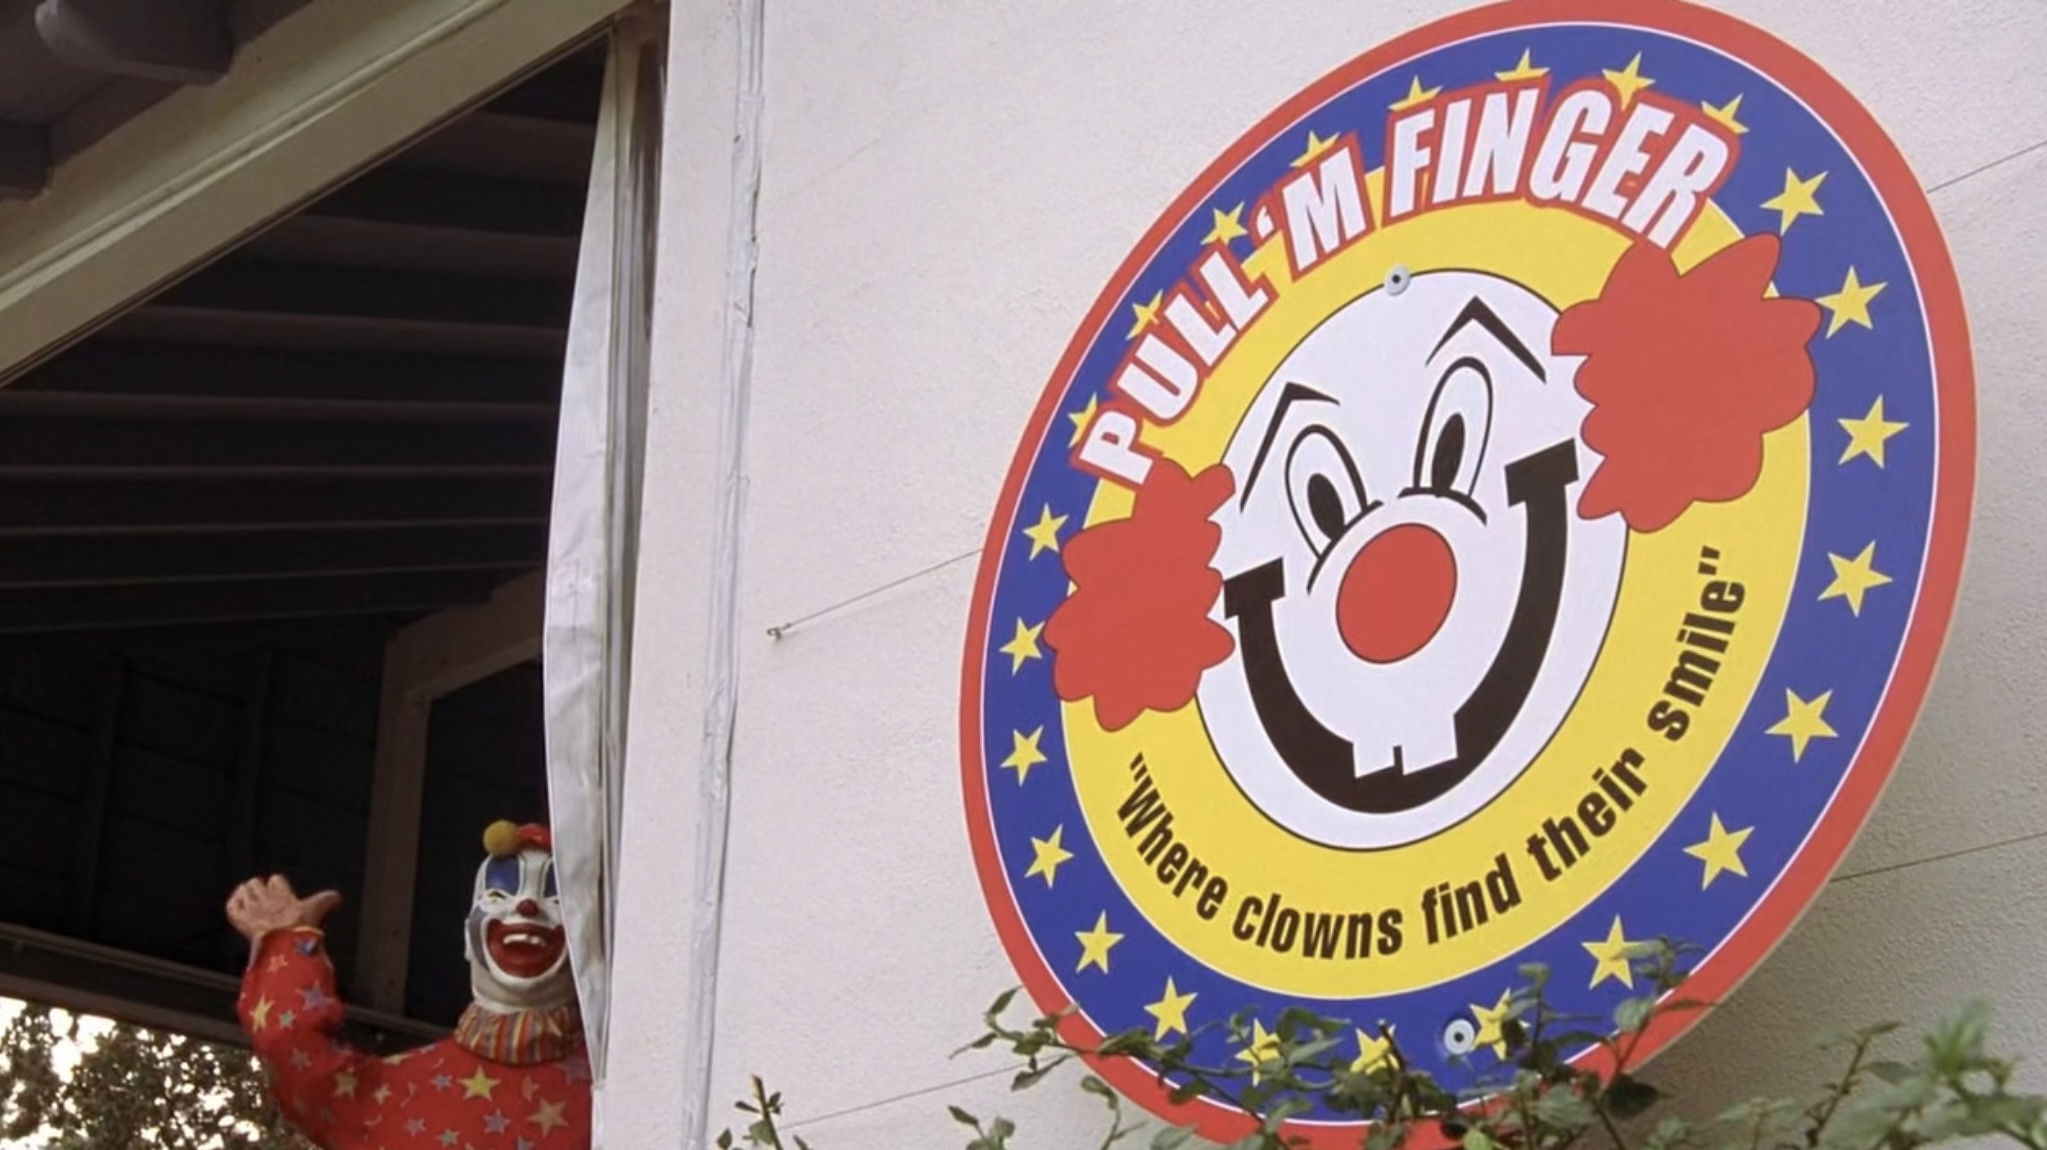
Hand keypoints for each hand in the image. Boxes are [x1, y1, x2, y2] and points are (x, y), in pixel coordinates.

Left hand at [225, 875, 341, 944]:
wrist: (284, 941)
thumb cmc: (301, 925)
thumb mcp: (319, 909)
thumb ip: (327, 900)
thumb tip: (337, 897)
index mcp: (282, 894)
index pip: (275, 880)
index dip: (276, 884)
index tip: (279, 889)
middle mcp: (265, 898)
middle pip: (256, 884)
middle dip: (258, 888)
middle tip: (262, 896)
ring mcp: (251, 909)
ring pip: (243, 892)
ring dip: (245, 894)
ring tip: (248, 899)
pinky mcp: (240, 920)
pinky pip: (231, 906)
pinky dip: (233, 903)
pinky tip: (236, 905)